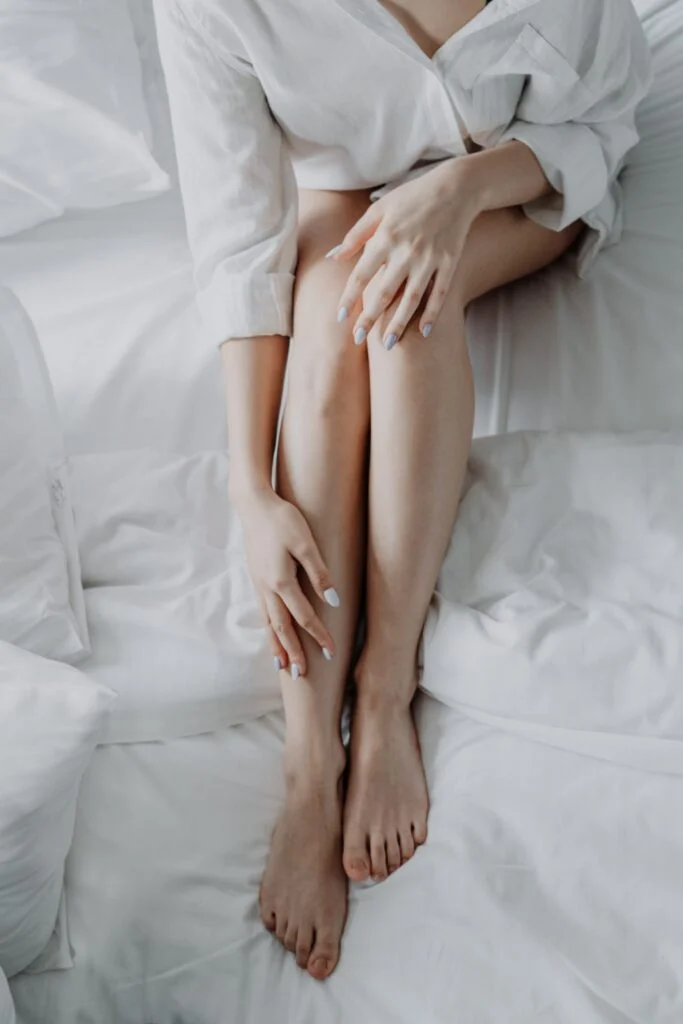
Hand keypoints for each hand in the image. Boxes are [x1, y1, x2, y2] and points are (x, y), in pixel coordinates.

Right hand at [232, 487, 339, 677]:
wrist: (252, 504)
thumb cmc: (282, 519)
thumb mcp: (305, 542)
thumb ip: (319, 573)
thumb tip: (333, 601)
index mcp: (281, 582)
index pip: (304, 617)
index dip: (318, 636)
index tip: (331, 654)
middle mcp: (267, 588)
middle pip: (282, 628)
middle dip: (293, 652)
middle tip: (301, 676)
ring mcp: (258, 584)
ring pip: (269, 623)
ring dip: (277, 646)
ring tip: (282, 666)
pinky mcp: (255, 578)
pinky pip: (262, 612)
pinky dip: (268, 629)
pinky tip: (272, 634)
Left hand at [327, 158, 481, 348]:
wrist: (455, 187)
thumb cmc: (412, 197)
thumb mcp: (380, 209)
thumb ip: (356, 235)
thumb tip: (334, 257)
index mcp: (386, 237)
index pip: (362, 274)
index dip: (350, 297)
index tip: (340, 317)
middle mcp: (406, 251)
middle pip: (384, 291)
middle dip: (370, 317)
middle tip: (358, 339)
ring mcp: (430, 259)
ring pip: (411, 298)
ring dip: (399, 323)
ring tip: (388, 345)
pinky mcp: (449, 262)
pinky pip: (440, 293)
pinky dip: (433, 313)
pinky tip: (425, 332)